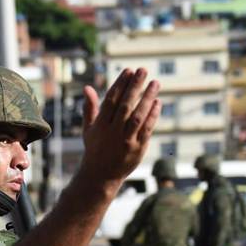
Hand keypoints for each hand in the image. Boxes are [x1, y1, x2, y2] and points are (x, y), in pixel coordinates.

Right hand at [80, 68, 160, 183]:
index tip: (128, 71)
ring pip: (138, 116)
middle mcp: (113, 131)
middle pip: (126, 105)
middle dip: (135, 86)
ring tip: (155, 83)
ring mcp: (126, 140)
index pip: (111, 100)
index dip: (120, 84)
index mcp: (101, 124)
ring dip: (147, 98)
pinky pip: (147, 129)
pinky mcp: (138, 148)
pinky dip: (153, 115)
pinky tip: (158, 102)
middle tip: (143, 70)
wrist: (101, 175)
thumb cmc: (95, 148)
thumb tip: (87, 87)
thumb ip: (90, 107)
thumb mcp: (89, 128)